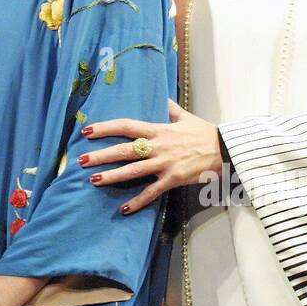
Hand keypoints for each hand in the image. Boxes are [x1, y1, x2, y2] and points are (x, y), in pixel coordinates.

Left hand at [78, 98, 221, 213]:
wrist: (225, 149)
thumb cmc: (204, 132)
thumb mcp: (185, 116)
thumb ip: (170, 108)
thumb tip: (161, 96)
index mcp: (158, 129)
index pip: (127, 126)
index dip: (106, 128)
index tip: (88, 131)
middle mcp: (158, 146)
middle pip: (124, 150)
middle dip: (101, 155)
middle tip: (81, 160)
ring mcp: (165, 163)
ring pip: (134, 171)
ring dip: (112, 176)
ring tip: (93, 180)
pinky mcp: (173, 179)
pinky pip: (152, 192)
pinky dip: (137, 201)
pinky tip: (123, 209)